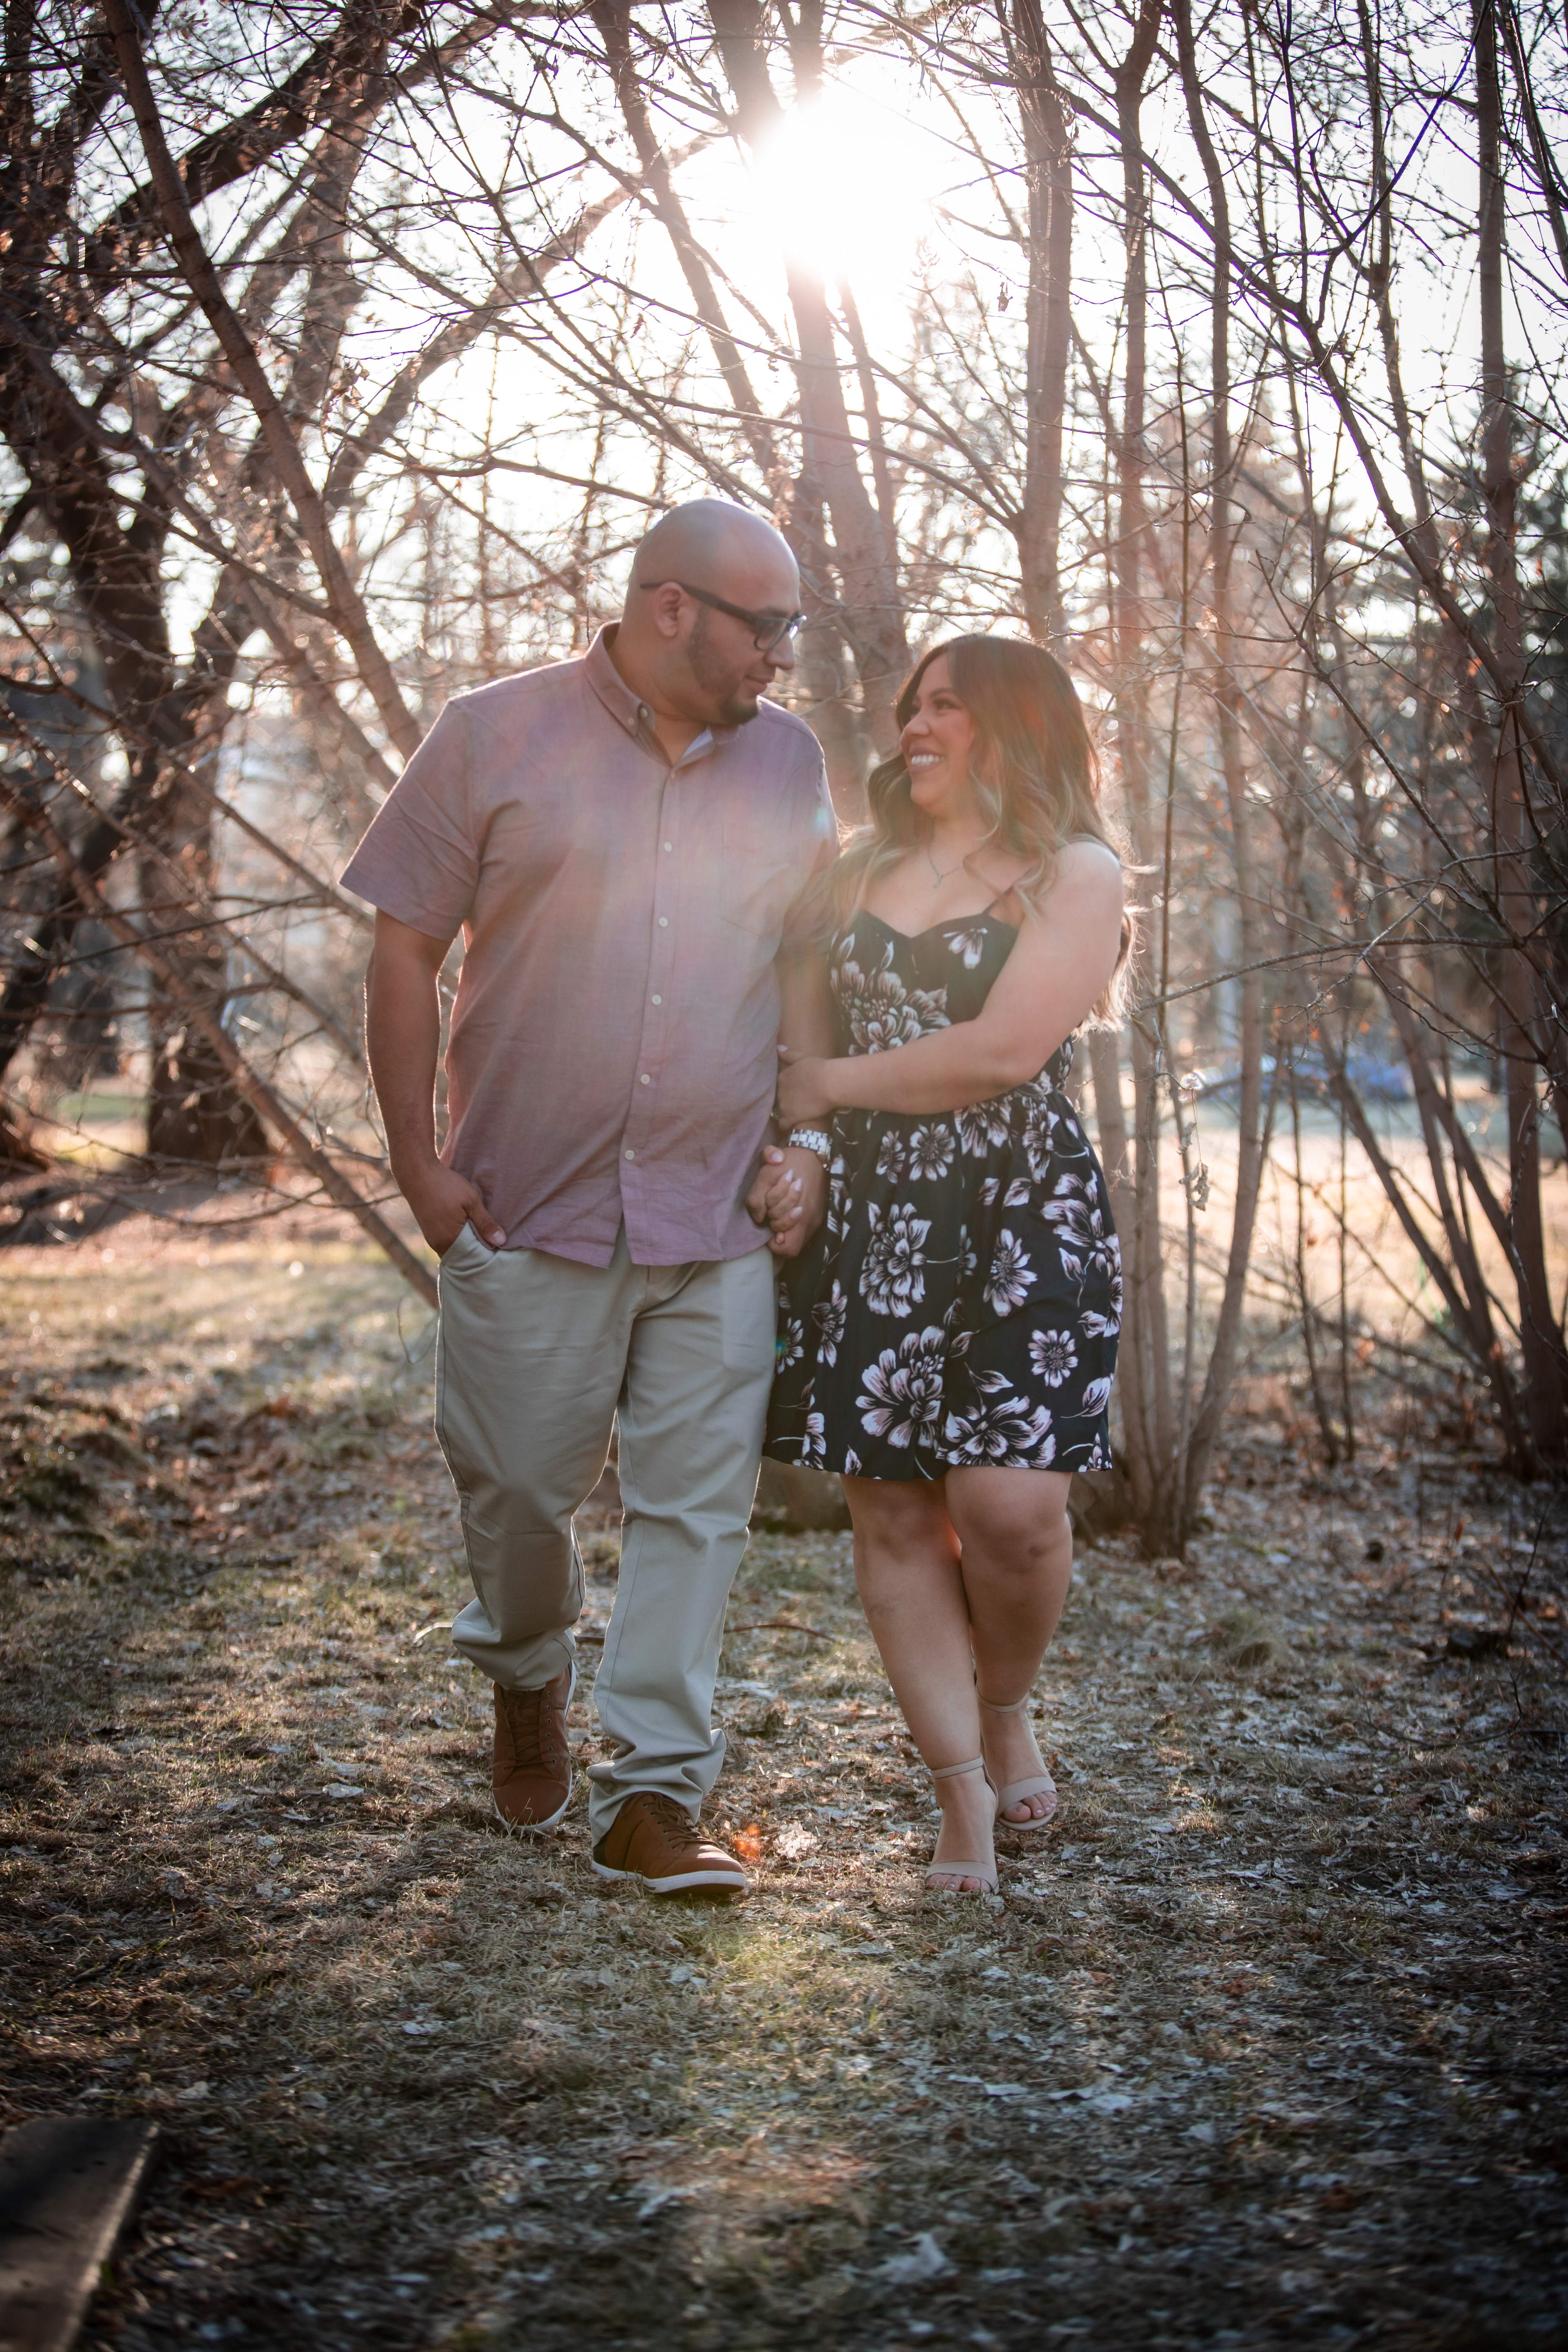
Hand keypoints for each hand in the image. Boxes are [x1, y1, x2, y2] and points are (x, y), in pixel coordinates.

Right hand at [396, 1159, 505, 1255]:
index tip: (499, 1247)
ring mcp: (431, 1238)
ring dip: (467, 1244)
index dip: (486, 1254)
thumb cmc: (445, 1185)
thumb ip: (485, 1223)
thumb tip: (501, 1241)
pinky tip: (466, 1228)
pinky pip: (446, 1242)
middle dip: (477, 1251)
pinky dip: (457, 1238)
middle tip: (492, 1240)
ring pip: (454, 1249)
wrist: (416, 1173)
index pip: (472, 1259)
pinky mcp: (428, 1231)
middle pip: (463, 1256)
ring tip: (480, 1233)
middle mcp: (438, 1245)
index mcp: (449, 1241)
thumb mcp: (470, 1201)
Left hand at [745, 1144, 826, 1258]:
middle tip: (772, 1214)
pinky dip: (793, 1222)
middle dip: (777, 1230)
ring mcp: (817, 1219)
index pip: (787, 1248)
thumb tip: (758, 1218)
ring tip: (779, 1209)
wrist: (812, 1152)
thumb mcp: (766, 1175)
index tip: (768, 1226)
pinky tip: (787, 1208)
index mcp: (802, 1213)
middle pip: (791, 1244)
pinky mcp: (818, 1215)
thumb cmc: (789, 1163)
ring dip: (785, 1226)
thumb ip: (757, 1199)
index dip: (774, 1243)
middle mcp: (812, 1221)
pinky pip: (803, 1229)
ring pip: (798, 1238)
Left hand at [776, 1050, 834, 1124]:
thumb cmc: (820, 1068)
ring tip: (798, 1115)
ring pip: (781, 1111)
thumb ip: (789, 1054)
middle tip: (800, 1103)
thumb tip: (777, 1048)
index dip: (788, 1089)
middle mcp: (780, 1091)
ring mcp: (784, 1105)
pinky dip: (786, 1126)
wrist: (830, 1083)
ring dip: (788, 1113)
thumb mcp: (803, 1057)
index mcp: (782, 1077)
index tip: (796, 1092)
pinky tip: (792, 1126)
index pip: (780, 1086)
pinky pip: (783, 1125)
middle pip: (780, 1098)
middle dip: (788, 1101)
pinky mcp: (791, 1117)